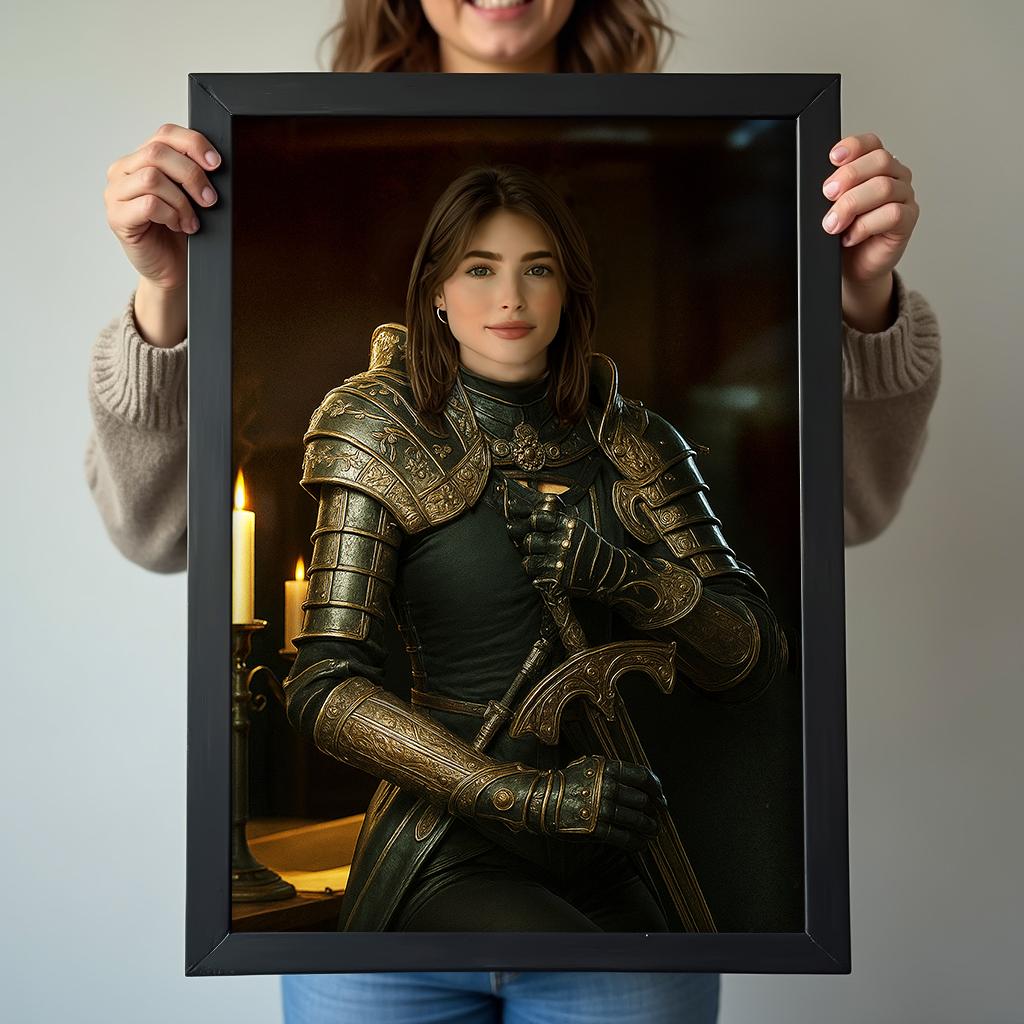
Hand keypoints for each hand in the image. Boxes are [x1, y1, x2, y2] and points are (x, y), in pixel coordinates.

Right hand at [104, 123, 220, 291]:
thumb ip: (192, 173)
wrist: (172, 269)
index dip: (193, 143)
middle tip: (209, 200)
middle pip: (158, 153)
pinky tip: (178, 226)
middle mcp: (124, 171)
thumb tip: (213, 162)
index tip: (216, 164)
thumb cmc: (179, 232)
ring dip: (181, 201)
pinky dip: (170, 215)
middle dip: (192, 175)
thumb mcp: (190, 196)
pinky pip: (148, 204)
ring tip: (191, 220)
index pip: (165, 134)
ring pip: (152, 178)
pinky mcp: (117, 217)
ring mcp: (116, 193)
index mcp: (141, 159)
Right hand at [451, 754, 666, 851]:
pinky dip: (636, 842)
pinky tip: (642, 844)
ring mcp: (602, 807)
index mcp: (607, 768)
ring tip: (653, 831)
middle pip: (641, 799)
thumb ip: (612, 772)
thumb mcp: (588, 766)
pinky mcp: (596, 827)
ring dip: (648, 827)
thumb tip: (637, 783)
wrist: (540, 799)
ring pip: (636, 819)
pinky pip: (624, 836)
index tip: (661, 797)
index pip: (642, 776)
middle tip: (657, 817)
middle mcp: (607, 786)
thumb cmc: (566, 782)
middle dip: (652, 810)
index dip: (656, 788)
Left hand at [506, 492, 623, 599]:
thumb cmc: (588, 546)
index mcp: (568, 524)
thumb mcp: (577, 524)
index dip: (523, 514)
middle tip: (516, 536)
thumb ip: (558, 514)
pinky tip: (541, 569)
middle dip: (521, 538)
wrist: (607, 572)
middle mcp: (563, 540)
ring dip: (529, 557)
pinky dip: (534, 571)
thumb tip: (534, 501)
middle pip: (529, 538)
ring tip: (535, 556)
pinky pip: (534, 573)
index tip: (511, 511)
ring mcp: (560, 560)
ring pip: (528, 557)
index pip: (538, 516)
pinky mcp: (557, 578)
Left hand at [822, 133, 920, 330]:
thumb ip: (832, 190)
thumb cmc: (842, 233)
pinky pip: (892, 213)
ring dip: (852, 204)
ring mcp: (904, 197)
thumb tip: (822, 186)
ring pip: (884, 187)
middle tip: (827, 195)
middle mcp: (895, 176)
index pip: (871, 143)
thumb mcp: (831, 207)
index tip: (832, 158)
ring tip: (833, 224)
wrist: (853, 267)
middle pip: (879, 161)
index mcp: (876, 165)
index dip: (853, 146)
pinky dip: (865, 225)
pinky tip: (851, 236)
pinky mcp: (907, 221)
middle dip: (848, 177)